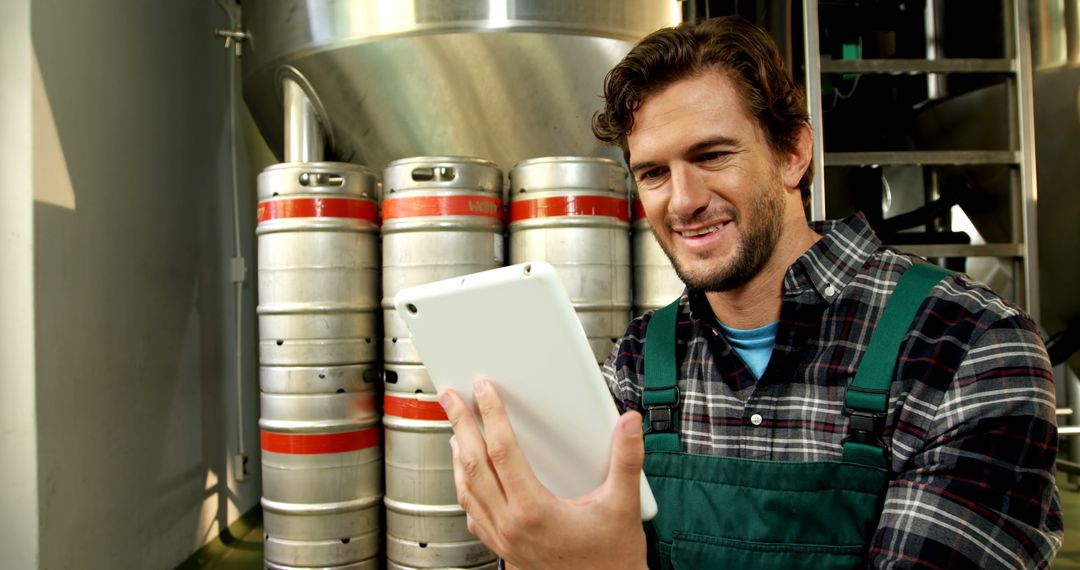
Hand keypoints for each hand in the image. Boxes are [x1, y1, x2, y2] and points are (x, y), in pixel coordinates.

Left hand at [438, 378, 648, 569]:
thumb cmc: (611, 561)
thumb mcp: (623, 506)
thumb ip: (627, 461)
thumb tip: (629, 425)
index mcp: (535, 510)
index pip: (503, 451)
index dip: (492, 415)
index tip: (484, 391)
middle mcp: (512, 526)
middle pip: (474, 465)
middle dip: (460, 425)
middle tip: (451, 398)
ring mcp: (504, 540)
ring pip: (467, 491)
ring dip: (458, 457)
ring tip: (455, 431)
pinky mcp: (504, 550)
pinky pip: (474, 516)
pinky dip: (465, 490)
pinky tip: (467, 480)